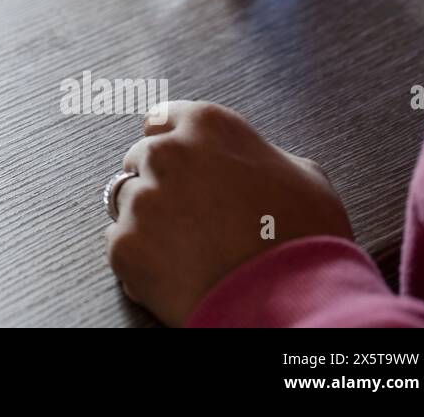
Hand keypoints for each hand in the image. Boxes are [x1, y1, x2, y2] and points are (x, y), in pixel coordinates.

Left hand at [106, 100, 352, 325]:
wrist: (292, 303)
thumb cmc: (304, 240)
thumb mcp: (303, 178)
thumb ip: (261, 157)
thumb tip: (252, 163)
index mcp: (207, 126)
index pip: (162, 119)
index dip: (170, 143)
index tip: (176, 162)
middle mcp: (166, 154)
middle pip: (140, 159)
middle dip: (158, 182)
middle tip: (189, 214)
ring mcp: (141, 199)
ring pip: (125, 200)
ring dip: (147, 219)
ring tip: (186, 247)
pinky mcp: (125, 245)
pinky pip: (118, 244)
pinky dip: (141, 258)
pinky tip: (175, 272)